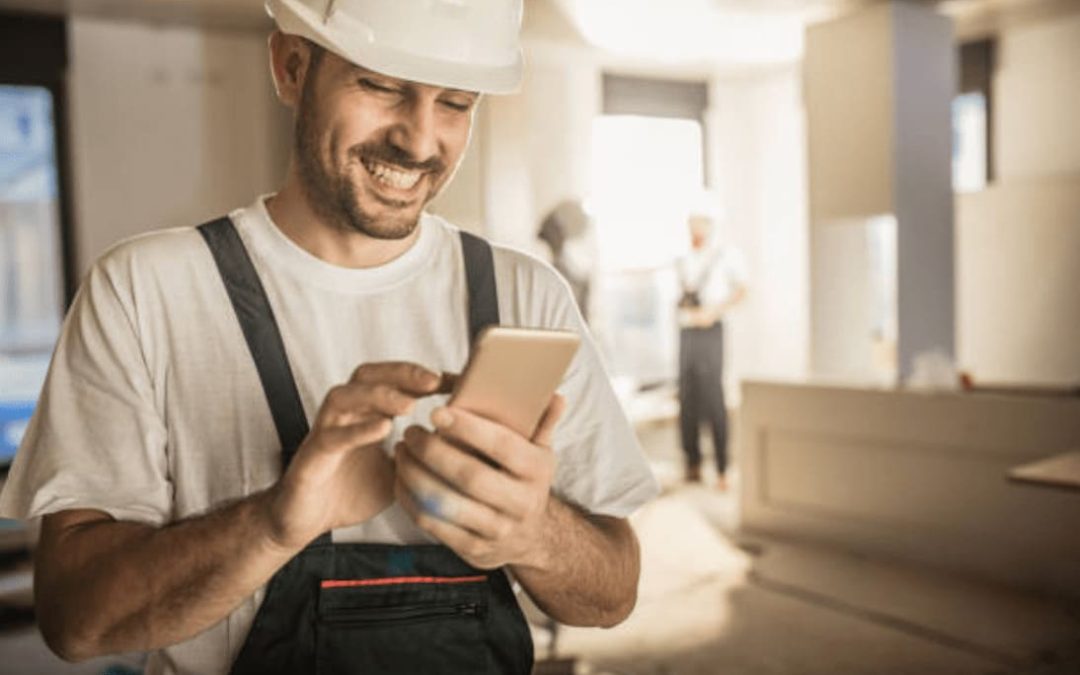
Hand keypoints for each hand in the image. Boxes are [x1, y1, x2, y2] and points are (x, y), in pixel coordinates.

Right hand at [266, 362, 442, 550]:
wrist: (306, 521)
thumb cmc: (350, 491)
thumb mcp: (399, 471)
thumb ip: (422, 455)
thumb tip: (462, 447)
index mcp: (366, 413)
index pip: (394, 381)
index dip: (424, 377)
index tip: (459, 381)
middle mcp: (345, 415)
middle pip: (368, 375)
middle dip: (401, 373)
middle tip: (434, 381)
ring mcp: (326, 431)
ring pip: (346, 396)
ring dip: (379, 396)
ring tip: (409, 405)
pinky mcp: (312, 456)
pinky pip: (333, 436)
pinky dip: (358, 431)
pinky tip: (382, 429)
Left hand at [394, 395, 565, 569]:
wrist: (531, 536)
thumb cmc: (527, 480)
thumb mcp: (541, 451)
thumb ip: (542, 422)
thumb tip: (555, 396)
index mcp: (537, 472)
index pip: (502, 446)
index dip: (468, 429)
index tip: (437, 412)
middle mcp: (521, 504)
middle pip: (469, 477)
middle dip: (433, 452)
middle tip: (411, 432)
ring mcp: (497, 532)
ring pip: (446, 504)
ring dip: (415, 475)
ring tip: (401, 452)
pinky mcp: (473, 551)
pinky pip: (433, 525)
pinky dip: (410, 500)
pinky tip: (402, 478)